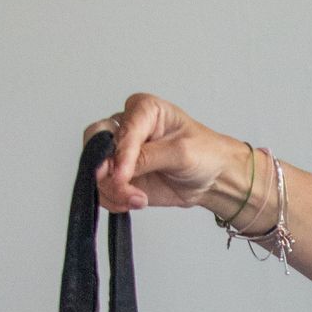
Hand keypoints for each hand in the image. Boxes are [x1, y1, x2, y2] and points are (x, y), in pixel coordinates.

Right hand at [84, 95, 239, 215]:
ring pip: (97, 170)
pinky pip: (104, 188)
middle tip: (120, 185)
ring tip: (139, 200)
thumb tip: (118, 168)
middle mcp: (126, 127)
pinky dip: (114, 199)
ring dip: (113, 190)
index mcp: (142, 108)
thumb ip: (148, 157)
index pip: (120, 128)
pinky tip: (135, 202)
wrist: (215, 178)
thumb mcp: (181, 152)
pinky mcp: (120, 175)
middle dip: (105, 170)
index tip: (124, 174)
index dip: (120, 153)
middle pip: (96, 143)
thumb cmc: (204, 153)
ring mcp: (120, 152)